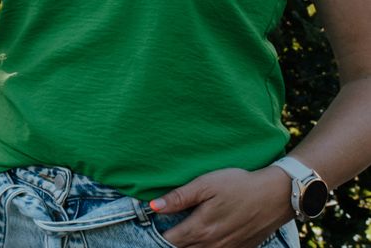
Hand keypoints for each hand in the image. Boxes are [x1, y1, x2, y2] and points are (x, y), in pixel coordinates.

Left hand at [147, 166, 294, 246]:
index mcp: (201, 228)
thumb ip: (179, 197)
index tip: (149, 226)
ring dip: (189, 245)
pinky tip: (205, 237)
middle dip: (171, 241)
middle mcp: (213, 244)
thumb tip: (152, 207)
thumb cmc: (239, 185)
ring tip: (184, 233)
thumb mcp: (206, 184)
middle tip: (167, 229)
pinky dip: (207, 247)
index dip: (157, 235)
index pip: (169, 240)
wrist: (277, 195)